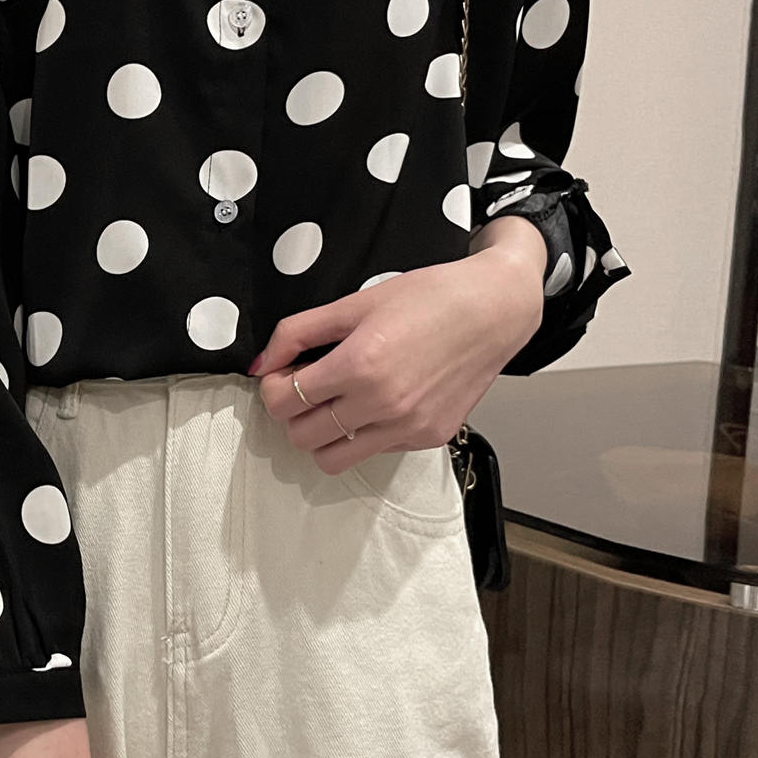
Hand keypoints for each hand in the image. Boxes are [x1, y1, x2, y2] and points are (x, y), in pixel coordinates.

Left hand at [249, 216, 546, 472]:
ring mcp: (407, 427)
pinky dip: (362, 434)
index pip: (283, 402)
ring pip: (332, 460)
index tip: (284, 374)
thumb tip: (264, 363)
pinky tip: (374, 402)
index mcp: (359, 365)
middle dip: (294, 412)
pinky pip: (373, 452)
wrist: (493, 310)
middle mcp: (383, 404)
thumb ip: (298, 332)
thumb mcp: (355, 302)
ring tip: (334, 402)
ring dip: (322, 435)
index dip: (274, 387)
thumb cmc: (430, 297)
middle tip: (307, 387)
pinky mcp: (428, 438)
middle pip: (301, 437)